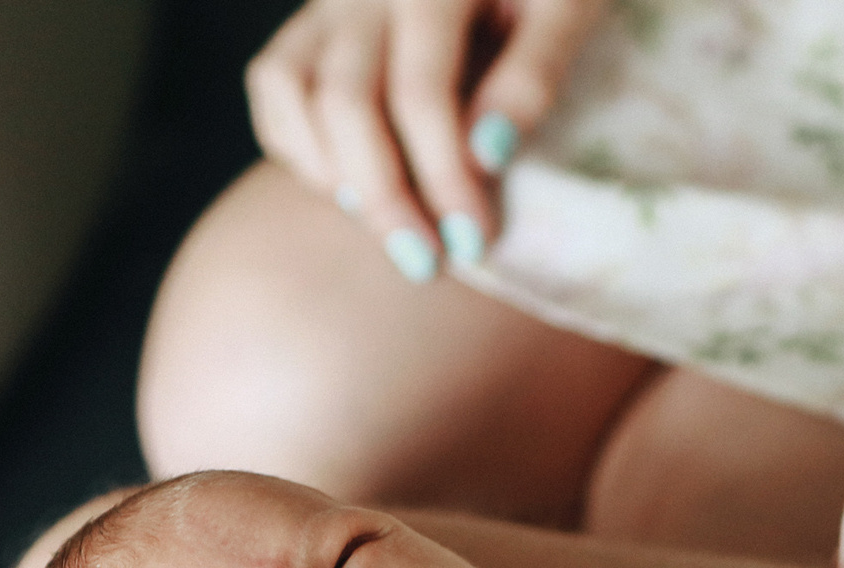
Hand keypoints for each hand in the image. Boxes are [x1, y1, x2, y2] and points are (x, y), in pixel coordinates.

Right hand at [247, 0, 604, 279]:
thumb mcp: (568, 10)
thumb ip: (533, 72)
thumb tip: (487, 154)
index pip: (420, 95)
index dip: (443, 177)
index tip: (473, 242)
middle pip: (344, 104)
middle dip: (383, 197)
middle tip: (425, 265)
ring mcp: (329, 4)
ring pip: (290, 90)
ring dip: (333, 175)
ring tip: (393, 229)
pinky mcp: (312, 22)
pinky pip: (275, 84)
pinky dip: (300, 146)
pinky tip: (354, 189)